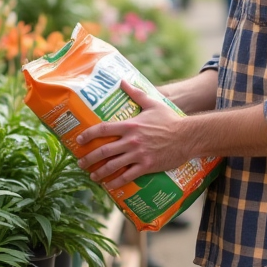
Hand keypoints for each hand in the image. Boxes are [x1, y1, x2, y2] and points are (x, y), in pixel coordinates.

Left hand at [75, 79, 189, 189]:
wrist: (187, 136)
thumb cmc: (170, 119)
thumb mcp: (152, 103)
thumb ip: (136, 93)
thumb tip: (123, 81)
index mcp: (130, 125)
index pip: (103, 129)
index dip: (88, 135)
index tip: (79, 140)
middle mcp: (131, 140)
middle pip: (104, 151)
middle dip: (89, 158)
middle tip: (80, 162)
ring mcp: (138, 154)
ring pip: (113, 166)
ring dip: (100, 172)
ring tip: (92, 176)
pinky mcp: (147, 166)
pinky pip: (128, 176)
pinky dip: (117, 182)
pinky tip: (110, 185)